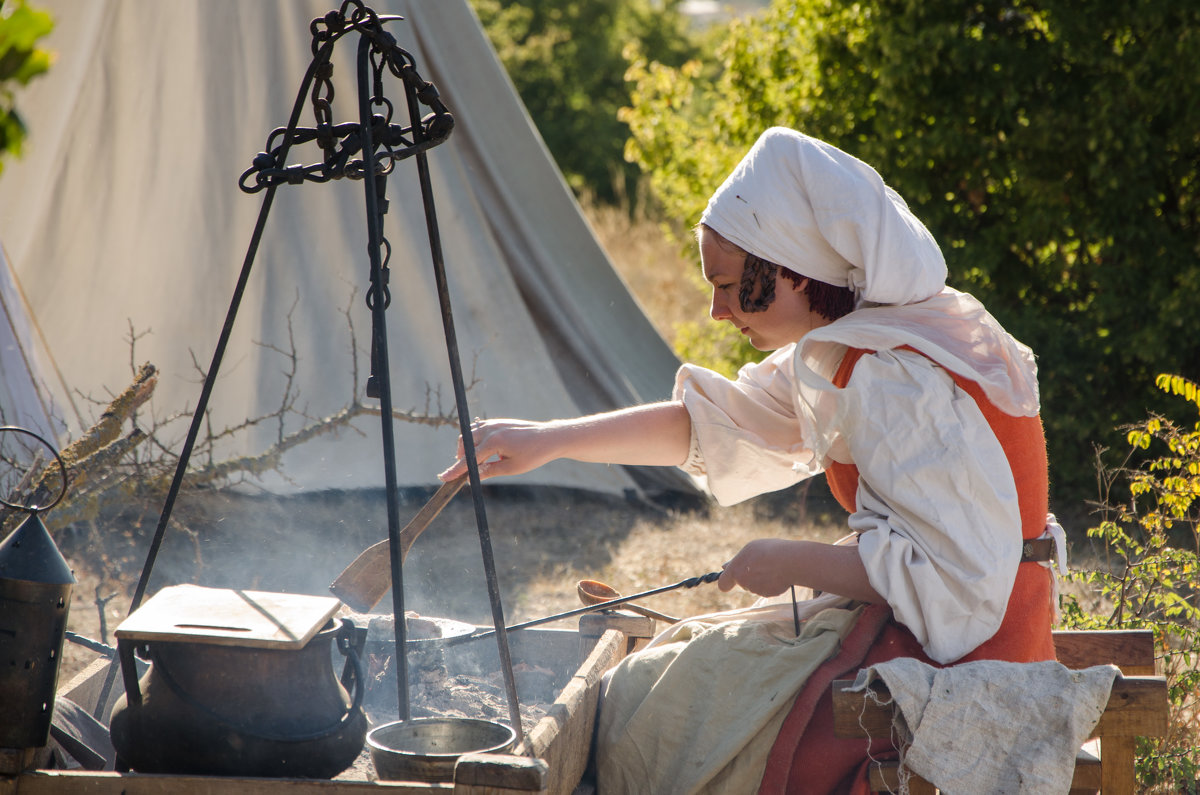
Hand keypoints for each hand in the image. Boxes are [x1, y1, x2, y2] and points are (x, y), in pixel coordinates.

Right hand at [438, 418, 558, 481]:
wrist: (550, 437)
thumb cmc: (534, 454)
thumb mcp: (512, 468)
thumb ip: (489, 471)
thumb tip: (472, 477)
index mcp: (494, 442)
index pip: (469, 459)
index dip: (455, 470)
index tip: (443, 477)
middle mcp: (491, 430)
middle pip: (464, 443)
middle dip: (462, 458)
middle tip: (467, 472)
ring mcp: (493, 423)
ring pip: (469, 434)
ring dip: (467, 448)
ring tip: (477, 462)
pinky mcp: (497, 422)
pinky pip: (478, 429)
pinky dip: (475, 439)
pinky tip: (483, 450)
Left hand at [717, 538, 803, 596]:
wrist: (790, 561)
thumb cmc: (769, 550)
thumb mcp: (751, 549)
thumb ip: (737, 561)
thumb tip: (724, 567)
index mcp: (736, 570)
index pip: (723, 584)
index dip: (726, 582)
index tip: (730, 581)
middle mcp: (743, 582)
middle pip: (743, 582)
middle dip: (748, 576)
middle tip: (760, 564)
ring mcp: (756, 590)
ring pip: (755, 586)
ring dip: (760, 578)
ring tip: (772, 566)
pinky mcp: (768, 594)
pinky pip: (766, 589)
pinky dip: (770, 583)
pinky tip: (778, 574)